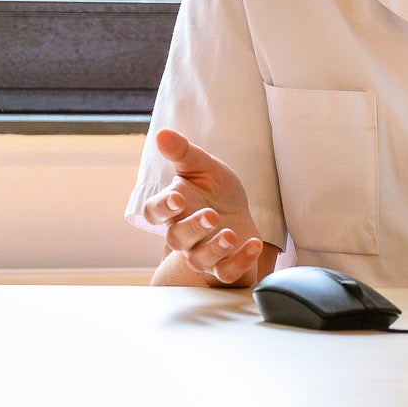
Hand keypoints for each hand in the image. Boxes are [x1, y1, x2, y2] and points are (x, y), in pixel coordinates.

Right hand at [139, 129, 266, 284]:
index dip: (162, 208)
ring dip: (215, 248)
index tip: (177, 198)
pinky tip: (253, 245)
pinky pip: (227, 273)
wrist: (240, 214)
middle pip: (177, 239)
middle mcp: (184, 235)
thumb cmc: (215, 191)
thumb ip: (183, 152)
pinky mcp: (225, 268)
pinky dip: (240, 261)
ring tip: (230, 234)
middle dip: (193, 228)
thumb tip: (162, 134)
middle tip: (212, 215)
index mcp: (174, 209)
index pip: (154, 213)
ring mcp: (203, 254)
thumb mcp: (203, 167)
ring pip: (200, 259)